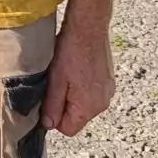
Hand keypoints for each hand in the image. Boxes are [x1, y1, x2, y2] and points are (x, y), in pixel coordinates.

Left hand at [41, 20, 115, 136]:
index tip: (47, 100)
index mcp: (88, 107)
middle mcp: (102, 104)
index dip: (54, 117)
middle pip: (77, 117)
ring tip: (66, 74)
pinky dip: (83, 86)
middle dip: (64, 105)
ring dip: (73, 95)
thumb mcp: (55, 80)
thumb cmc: (70, 52)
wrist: (89, 28)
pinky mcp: (109, 81)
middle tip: (56, 83)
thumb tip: (48, 125)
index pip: (68, 129)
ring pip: (84, 104)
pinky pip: (92, 93)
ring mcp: (108, 92)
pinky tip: (77, 69)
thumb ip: (52, 105)